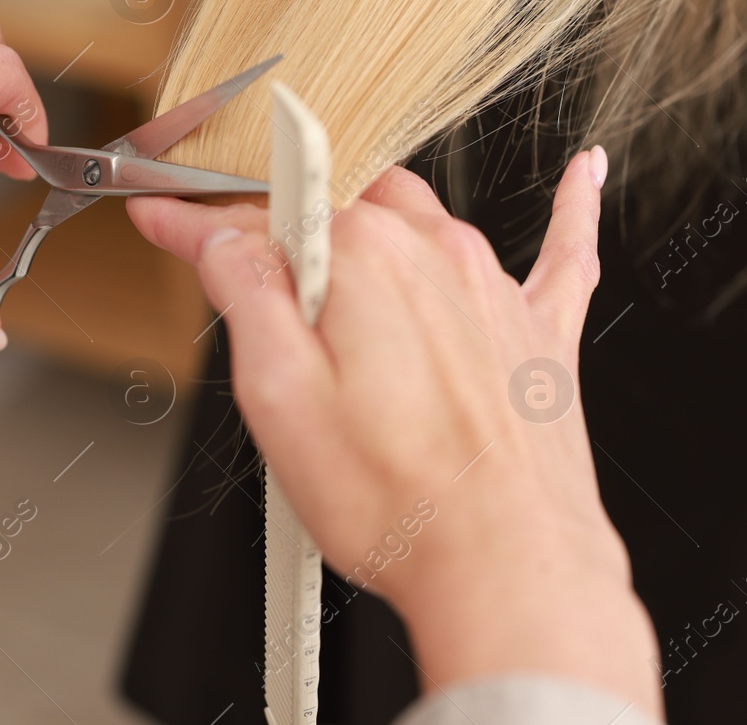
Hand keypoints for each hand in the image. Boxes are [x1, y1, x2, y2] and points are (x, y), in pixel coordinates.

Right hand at [128, 149, 662, 717]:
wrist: (507, 571)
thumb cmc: (397, 503)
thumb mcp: (278, 398)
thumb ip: (245, 293)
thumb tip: (217, 234)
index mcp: (363, 256)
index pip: (262, 213)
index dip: (199, 221)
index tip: (164, 223)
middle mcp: (437, 251)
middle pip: (344, 206)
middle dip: (289, 231)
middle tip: (249, 283)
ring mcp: (497, 287)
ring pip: (428, 223)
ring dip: (377, 238)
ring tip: (339, 300)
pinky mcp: (542, 332)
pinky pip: (564, 249)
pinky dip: (571, 208)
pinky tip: (582, 174)